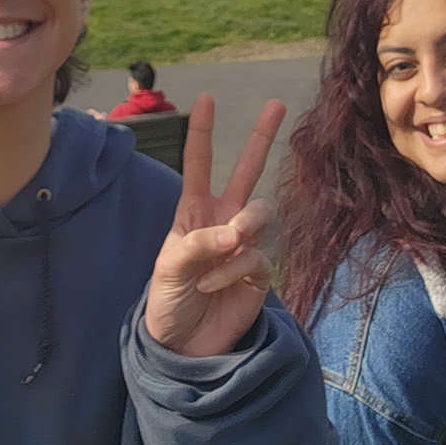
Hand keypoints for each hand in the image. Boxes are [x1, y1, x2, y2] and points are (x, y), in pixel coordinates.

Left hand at [144, 95, 284, 358]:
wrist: (183, 346)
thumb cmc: (167, 302)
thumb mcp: (169, 269)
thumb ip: (199, 244)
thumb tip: (235, 233)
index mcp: (194, 212)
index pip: (200, 164)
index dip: (202, 132)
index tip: (205, 98)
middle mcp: (222, 221)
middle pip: (247, 171)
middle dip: (261, 137)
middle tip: (278, 103)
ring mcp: (243, 245)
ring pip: (259, 213)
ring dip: (242, 228)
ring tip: (225, 248)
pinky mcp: (259, 272)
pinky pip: (257, 256)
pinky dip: (234, 270)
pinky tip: (214, 286)